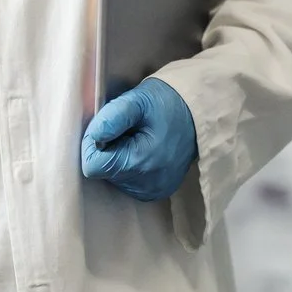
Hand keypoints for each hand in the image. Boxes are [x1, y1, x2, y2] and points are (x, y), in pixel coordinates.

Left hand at [80, 77, 197, 201]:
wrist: (200, 114)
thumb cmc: (166, 103)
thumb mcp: (138, 100)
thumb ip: (112, 118)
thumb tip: (93, 137)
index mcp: (140, 162)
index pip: (93, 166)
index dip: (91, 145)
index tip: (105, 128)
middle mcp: (147, 185)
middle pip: (104, 172)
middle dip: (108, 150)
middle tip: (127, 130)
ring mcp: (154, 191)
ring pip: (115, 178)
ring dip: (119, 158)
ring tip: (138, 139)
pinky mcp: (158, 191)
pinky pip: (130, 182)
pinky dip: (130, 166)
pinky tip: (145, 150)